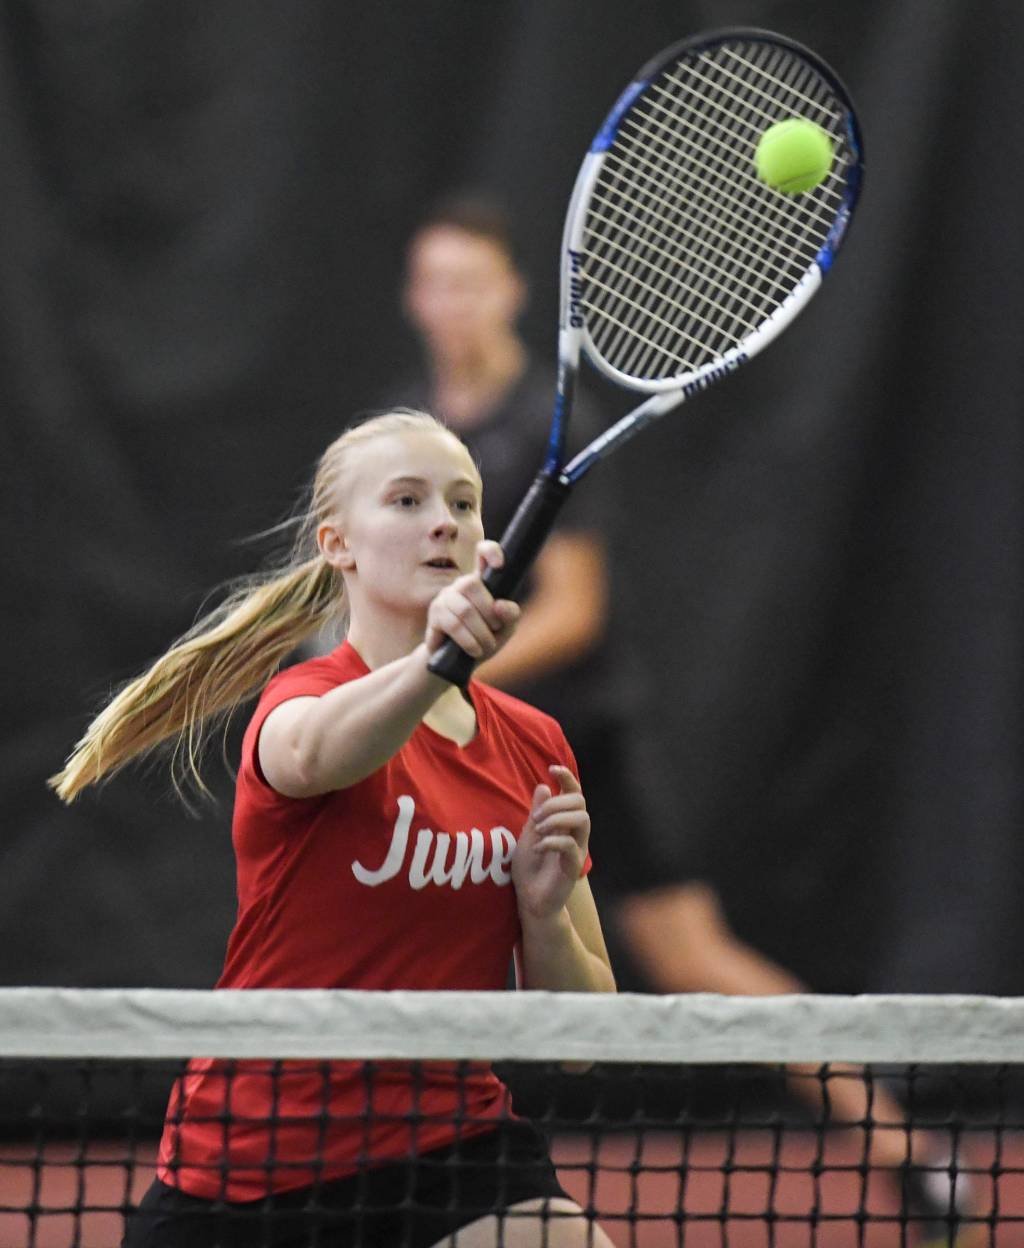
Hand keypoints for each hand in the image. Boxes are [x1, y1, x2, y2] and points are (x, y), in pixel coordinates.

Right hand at [424, 540, 519, 658]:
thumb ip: (510, 615)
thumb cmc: (484, 639)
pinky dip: (469, 640)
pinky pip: (452, 624)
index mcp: (482, 582)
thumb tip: (500, 605)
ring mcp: (445, 598)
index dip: (490, 552)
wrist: (458, 662)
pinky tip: (474, 650)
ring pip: (464, 609)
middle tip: (496, 630)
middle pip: (472, 584)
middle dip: (488, 612)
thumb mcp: (505, 629)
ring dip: (480, 632)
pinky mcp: (435, 615)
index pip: (482, 552)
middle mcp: (461, 585)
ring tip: (486, 646)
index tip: (499, 565)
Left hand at [512, 765, 589, 921]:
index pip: (574, 794)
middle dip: (557, 803)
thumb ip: (537, 812)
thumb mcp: (528, 834)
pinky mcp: (573, 867)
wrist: (529, 899)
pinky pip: (571, 846)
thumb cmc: (530, 867)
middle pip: (580, 803)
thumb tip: (543, 785)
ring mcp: (577, 849)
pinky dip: (553, 841)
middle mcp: (575, 834)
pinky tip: (538, 847)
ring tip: (538, 830)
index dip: (567, 779)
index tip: (552, 768)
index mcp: (565, 823)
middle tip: (536, 818)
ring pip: (582, 820)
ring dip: (557, 819)